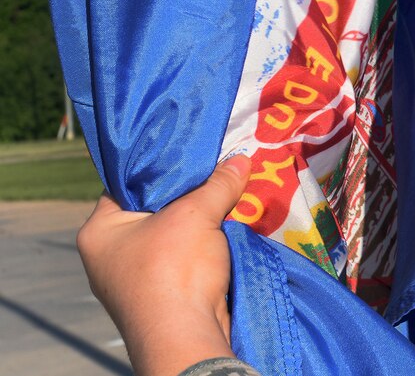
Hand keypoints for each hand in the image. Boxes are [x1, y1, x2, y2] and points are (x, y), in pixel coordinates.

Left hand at [77, 155, 250, 375]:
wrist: (185, 337)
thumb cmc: (173, 268)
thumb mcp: (197, 213)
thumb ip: (218, 183)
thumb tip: (242, 158)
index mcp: (98, 233)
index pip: (125, 184)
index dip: (157, 166)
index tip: (187, 151)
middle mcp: (109, 257)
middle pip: (151, 210)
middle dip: (185, 194)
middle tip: (212, 168)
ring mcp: (133, 281)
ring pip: (170, 237)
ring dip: (197, 222)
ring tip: (224, 193)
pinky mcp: (160, 298)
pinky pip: (182, 260)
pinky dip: (202, 247)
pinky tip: (224, 230)